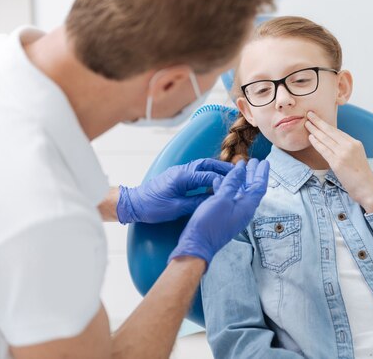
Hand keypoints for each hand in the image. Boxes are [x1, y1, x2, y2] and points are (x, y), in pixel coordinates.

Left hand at [117, 158, 233, 223]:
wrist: (134, 204)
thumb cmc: (152, 207)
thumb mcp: (175, 208)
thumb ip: (195, 202)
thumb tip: (212, 200)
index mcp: (182, 177)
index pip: (207, 175)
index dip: (222, 180)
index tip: (235, 184)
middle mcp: (182, 171)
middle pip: (207, 164)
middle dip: (223, 168)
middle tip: (238, 173)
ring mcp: (179, 172)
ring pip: (202, 166)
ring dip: (216, 169)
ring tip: (230, 175)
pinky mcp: (177, 176)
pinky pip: (197, 171)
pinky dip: (208, 173)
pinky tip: (215, 180)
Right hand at [169, 158, 269, 265]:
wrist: (196, 244)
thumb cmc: (210, 223)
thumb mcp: (222, 199)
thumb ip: (232, 183)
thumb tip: (241, 168)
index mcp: (247, 206)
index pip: (259, 186)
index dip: (262, 173)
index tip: (264, 161)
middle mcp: (243, 210)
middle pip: (251, 189)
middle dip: (252, 174)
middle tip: (253, 161)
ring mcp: (233, 214)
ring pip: (239, 192)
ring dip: (240, 180)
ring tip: (239, 167)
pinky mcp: (223, 216)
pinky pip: (228, 198)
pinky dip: (226, 187)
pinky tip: (219, 180)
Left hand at [304, 111, 372, 212]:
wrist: (368, 189)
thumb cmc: (361, 177)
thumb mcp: (357, 157)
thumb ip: (347, 150)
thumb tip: (333, 145)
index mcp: (356, 143)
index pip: (338, 132)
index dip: (327, 124)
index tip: (318, 119)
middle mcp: (350, 146)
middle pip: (331, 131)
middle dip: (319, 122)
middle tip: (309, 114)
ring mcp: (344, 153)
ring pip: (326, 139)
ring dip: (315, 130)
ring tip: (307, 124)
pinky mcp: (337, 163)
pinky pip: (324, 150)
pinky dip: (316, 143)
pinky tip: (310, 137)